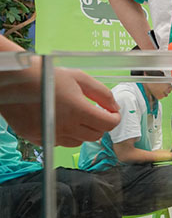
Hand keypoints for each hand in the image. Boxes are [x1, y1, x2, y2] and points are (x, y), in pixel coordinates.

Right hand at [0, 58, 119, 145]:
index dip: (114, 118)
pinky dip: (65, 135)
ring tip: (77, 116)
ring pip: (78, 142)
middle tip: (96, 112)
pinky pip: (59, 143)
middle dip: (100, 124)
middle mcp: (65, 127)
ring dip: (83, 131)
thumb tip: (114, 107)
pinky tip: (60, 120)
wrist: (11, 78)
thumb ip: (101, 93)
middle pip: (95, 136)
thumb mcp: (79, 77)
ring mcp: (50, 134)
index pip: (108, 125)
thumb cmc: (44, 74)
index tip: (112, 112)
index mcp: (78, 111)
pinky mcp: (36, 138)